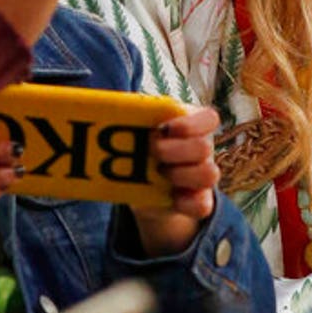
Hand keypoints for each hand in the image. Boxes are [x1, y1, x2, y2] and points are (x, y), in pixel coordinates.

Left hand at [130, 105, 219, 256]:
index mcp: (193, 125)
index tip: (166, 128)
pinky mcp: (200, 200)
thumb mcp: (140, 128)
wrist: (144, 185)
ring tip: (159, 173)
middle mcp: (204, 148)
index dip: (190, 124)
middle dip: (174, 150)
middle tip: (152, 150)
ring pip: (209, 174)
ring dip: (180, 174)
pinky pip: (203, 205)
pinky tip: (171, 197)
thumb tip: (102, 107)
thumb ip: (133, 118)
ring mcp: (205, 174)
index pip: (209, 118)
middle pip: (204, 147)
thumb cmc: (142, 146)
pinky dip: (186, 202)